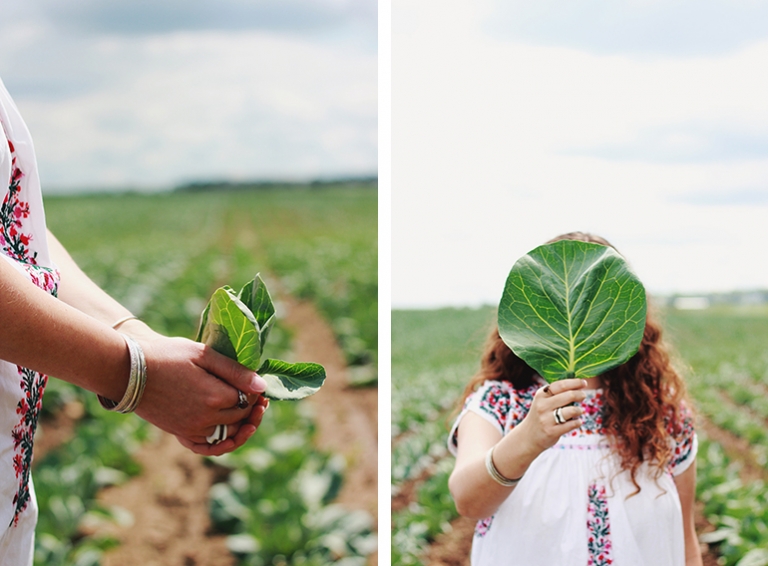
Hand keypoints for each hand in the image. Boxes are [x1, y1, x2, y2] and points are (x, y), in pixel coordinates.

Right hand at [118, 323, 267, 451]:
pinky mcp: (179, 433)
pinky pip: (206, 446)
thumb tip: (262, 386)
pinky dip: (221, 443)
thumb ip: (235, 371)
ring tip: (248, 413)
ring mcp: (191, 429)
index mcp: (215, 397)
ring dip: (241, 426)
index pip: (248, 400)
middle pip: (240, 419)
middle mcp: (205, 419)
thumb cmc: (167, 356)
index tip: (256, 383)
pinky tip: (229, 436)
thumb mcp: (204, 355)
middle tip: (257, 396)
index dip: (256, 392)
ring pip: (227, 435)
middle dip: (252, 408)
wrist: (129, 370)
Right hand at [517, 378, 586, 452]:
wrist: (528, 436)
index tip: (584, 382)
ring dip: (579, 410)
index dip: (574, 383)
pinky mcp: (552, 431)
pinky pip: (571, 425)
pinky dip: (577, 422)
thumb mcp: (543, 401)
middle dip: (580, 394)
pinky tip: (577, 421)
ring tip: (580, 411)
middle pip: (568, 396)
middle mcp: (542, 406)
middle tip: (583, 396)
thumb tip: (577, 385)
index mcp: (541, 395)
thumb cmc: (541, 415)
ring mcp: (546, 419)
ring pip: (571, 410)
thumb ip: (556, 393)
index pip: (560, 385)